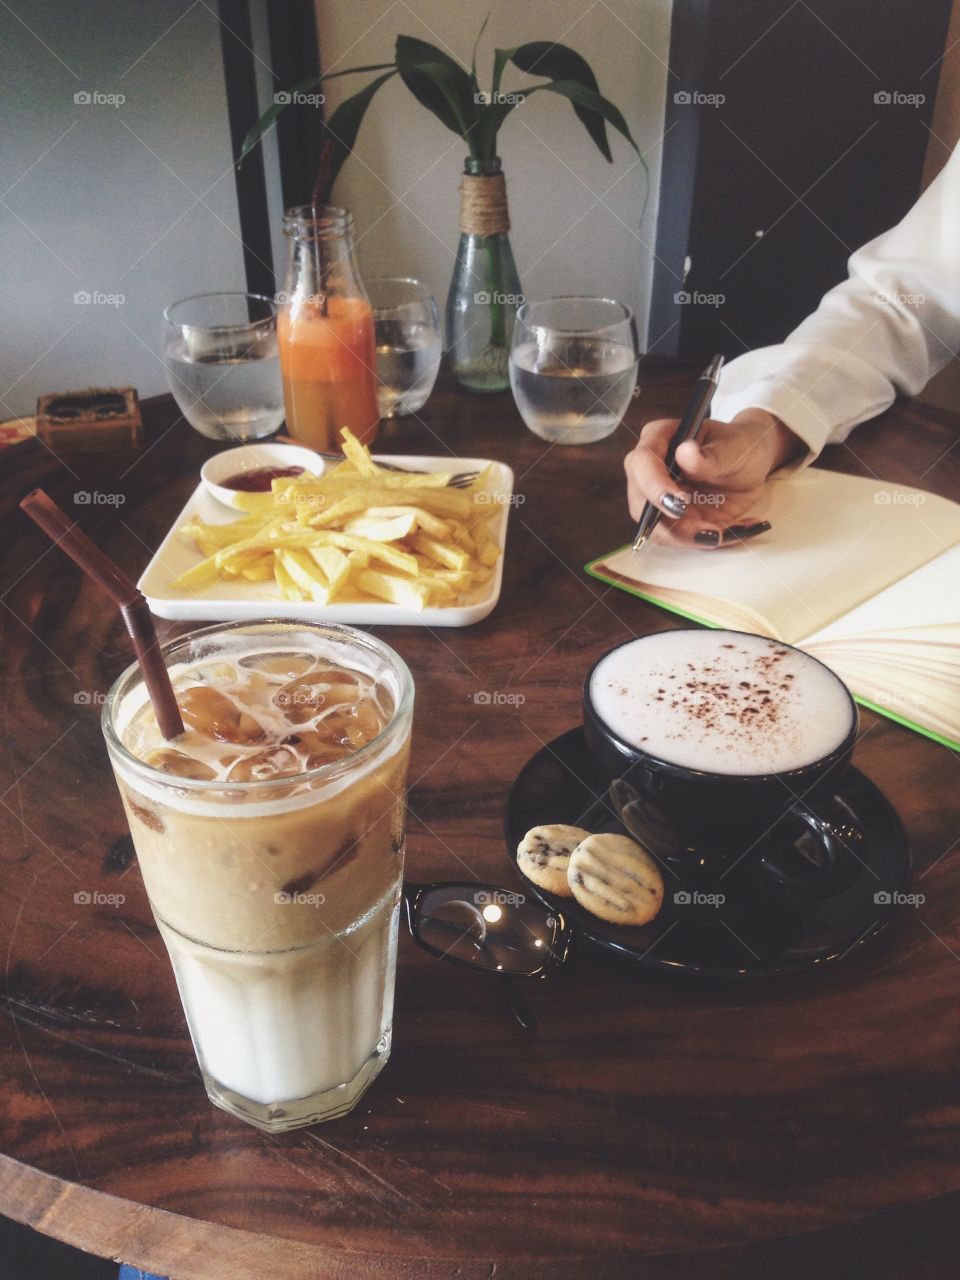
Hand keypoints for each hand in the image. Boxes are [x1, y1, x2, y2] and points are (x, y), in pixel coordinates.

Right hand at [623, 409, 803, 547]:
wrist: (749, 465)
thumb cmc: (740, 446)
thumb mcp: (734, 449)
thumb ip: (709, 457)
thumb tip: (685, 453)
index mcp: (658, 438)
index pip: (642, 463)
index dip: (656, 487)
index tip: (681, 505)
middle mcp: (647, 469)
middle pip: (642, 504)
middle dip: (674, 525)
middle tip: (711, 531)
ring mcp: (655, 497)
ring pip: (655, 529)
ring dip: (689, 538)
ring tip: (725, 531)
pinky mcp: (668, 518)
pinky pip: (675, 538)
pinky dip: (701, 541)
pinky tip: (728, 530)